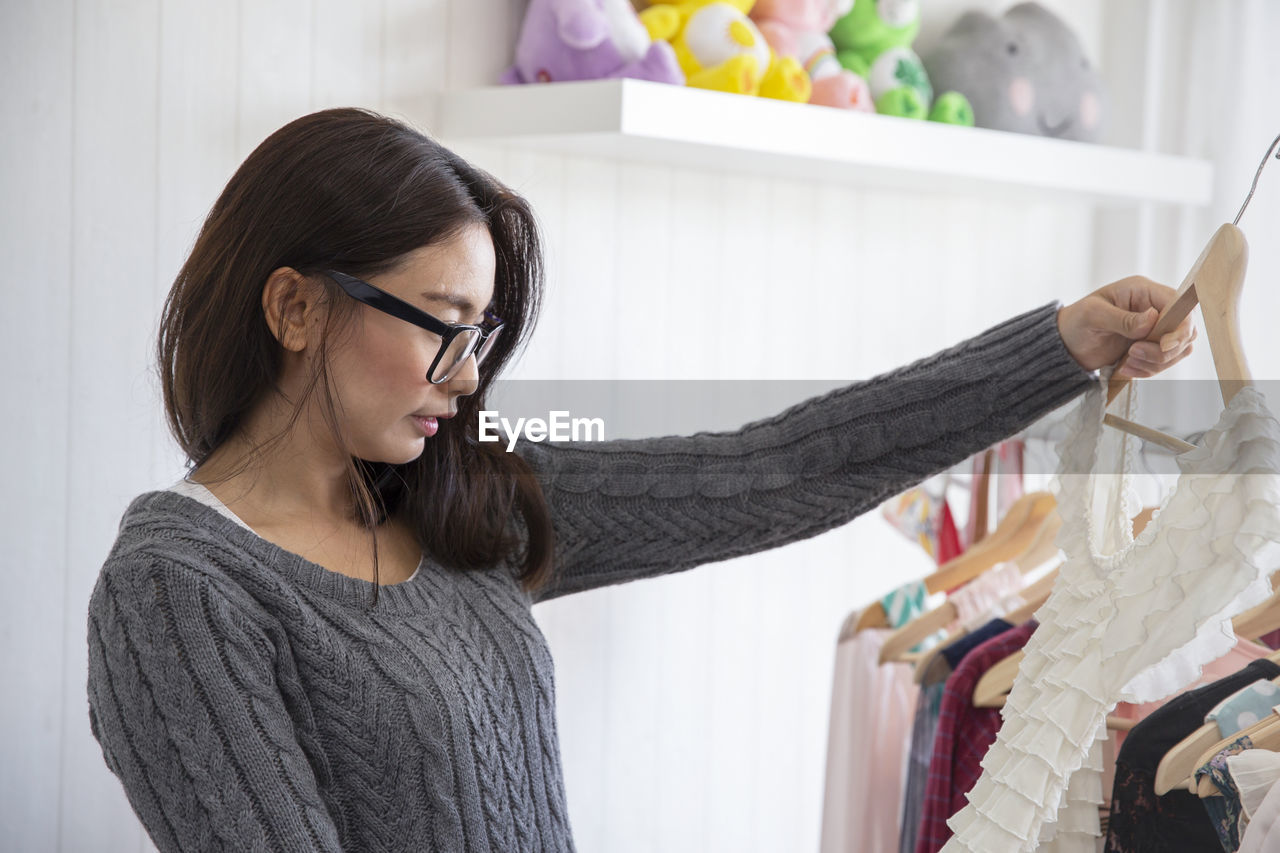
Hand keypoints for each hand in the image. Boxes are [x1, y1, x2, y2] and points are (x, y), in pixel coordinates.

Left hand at [1056, 275, 1197, 375]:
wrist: (1067, 344)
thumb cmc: (1076, 322)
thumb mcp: (1093, 315)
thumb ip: (1122, 318)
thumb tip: (1152, 319)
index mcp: (1143, 290)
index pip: (1179, 304)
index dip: (1180, 326)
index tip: (1164, 345)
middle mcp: (1155, 307)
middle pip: (1185, 329)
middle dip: (1164, 349)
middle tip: (1133, 354)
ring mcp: (1156, 328)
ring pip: (1179, 348)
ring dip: (1156, 362)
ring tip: (1127, 363)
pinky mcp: (1152, 347)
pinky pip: (1166, 361)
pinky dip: (1150, 370)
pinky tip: (1127, 368)